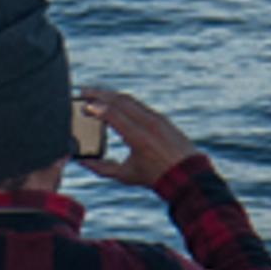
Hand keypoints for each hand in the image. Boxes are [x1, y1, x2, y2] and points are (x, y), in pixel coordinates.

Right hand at [75, 86, 199, 188]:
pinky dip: (123, 100)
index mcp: (138, 138)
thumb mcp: (126, 175)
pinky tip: (114, 102)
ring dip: (111, 94)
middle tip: (83, 92)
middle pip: (120, 100)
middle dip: (99, 94)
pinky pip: (139, 104)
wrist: (188, 175)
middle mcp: (148, 124)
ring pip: (130, 99)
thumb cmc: (156, 177)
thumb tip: (82, 161)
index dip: (95, 108)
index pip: (113, 114)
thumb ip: (101, 168)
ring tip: (96, 94)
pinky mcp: (162, 118)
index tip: (83, 106)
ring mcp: (157, 119)